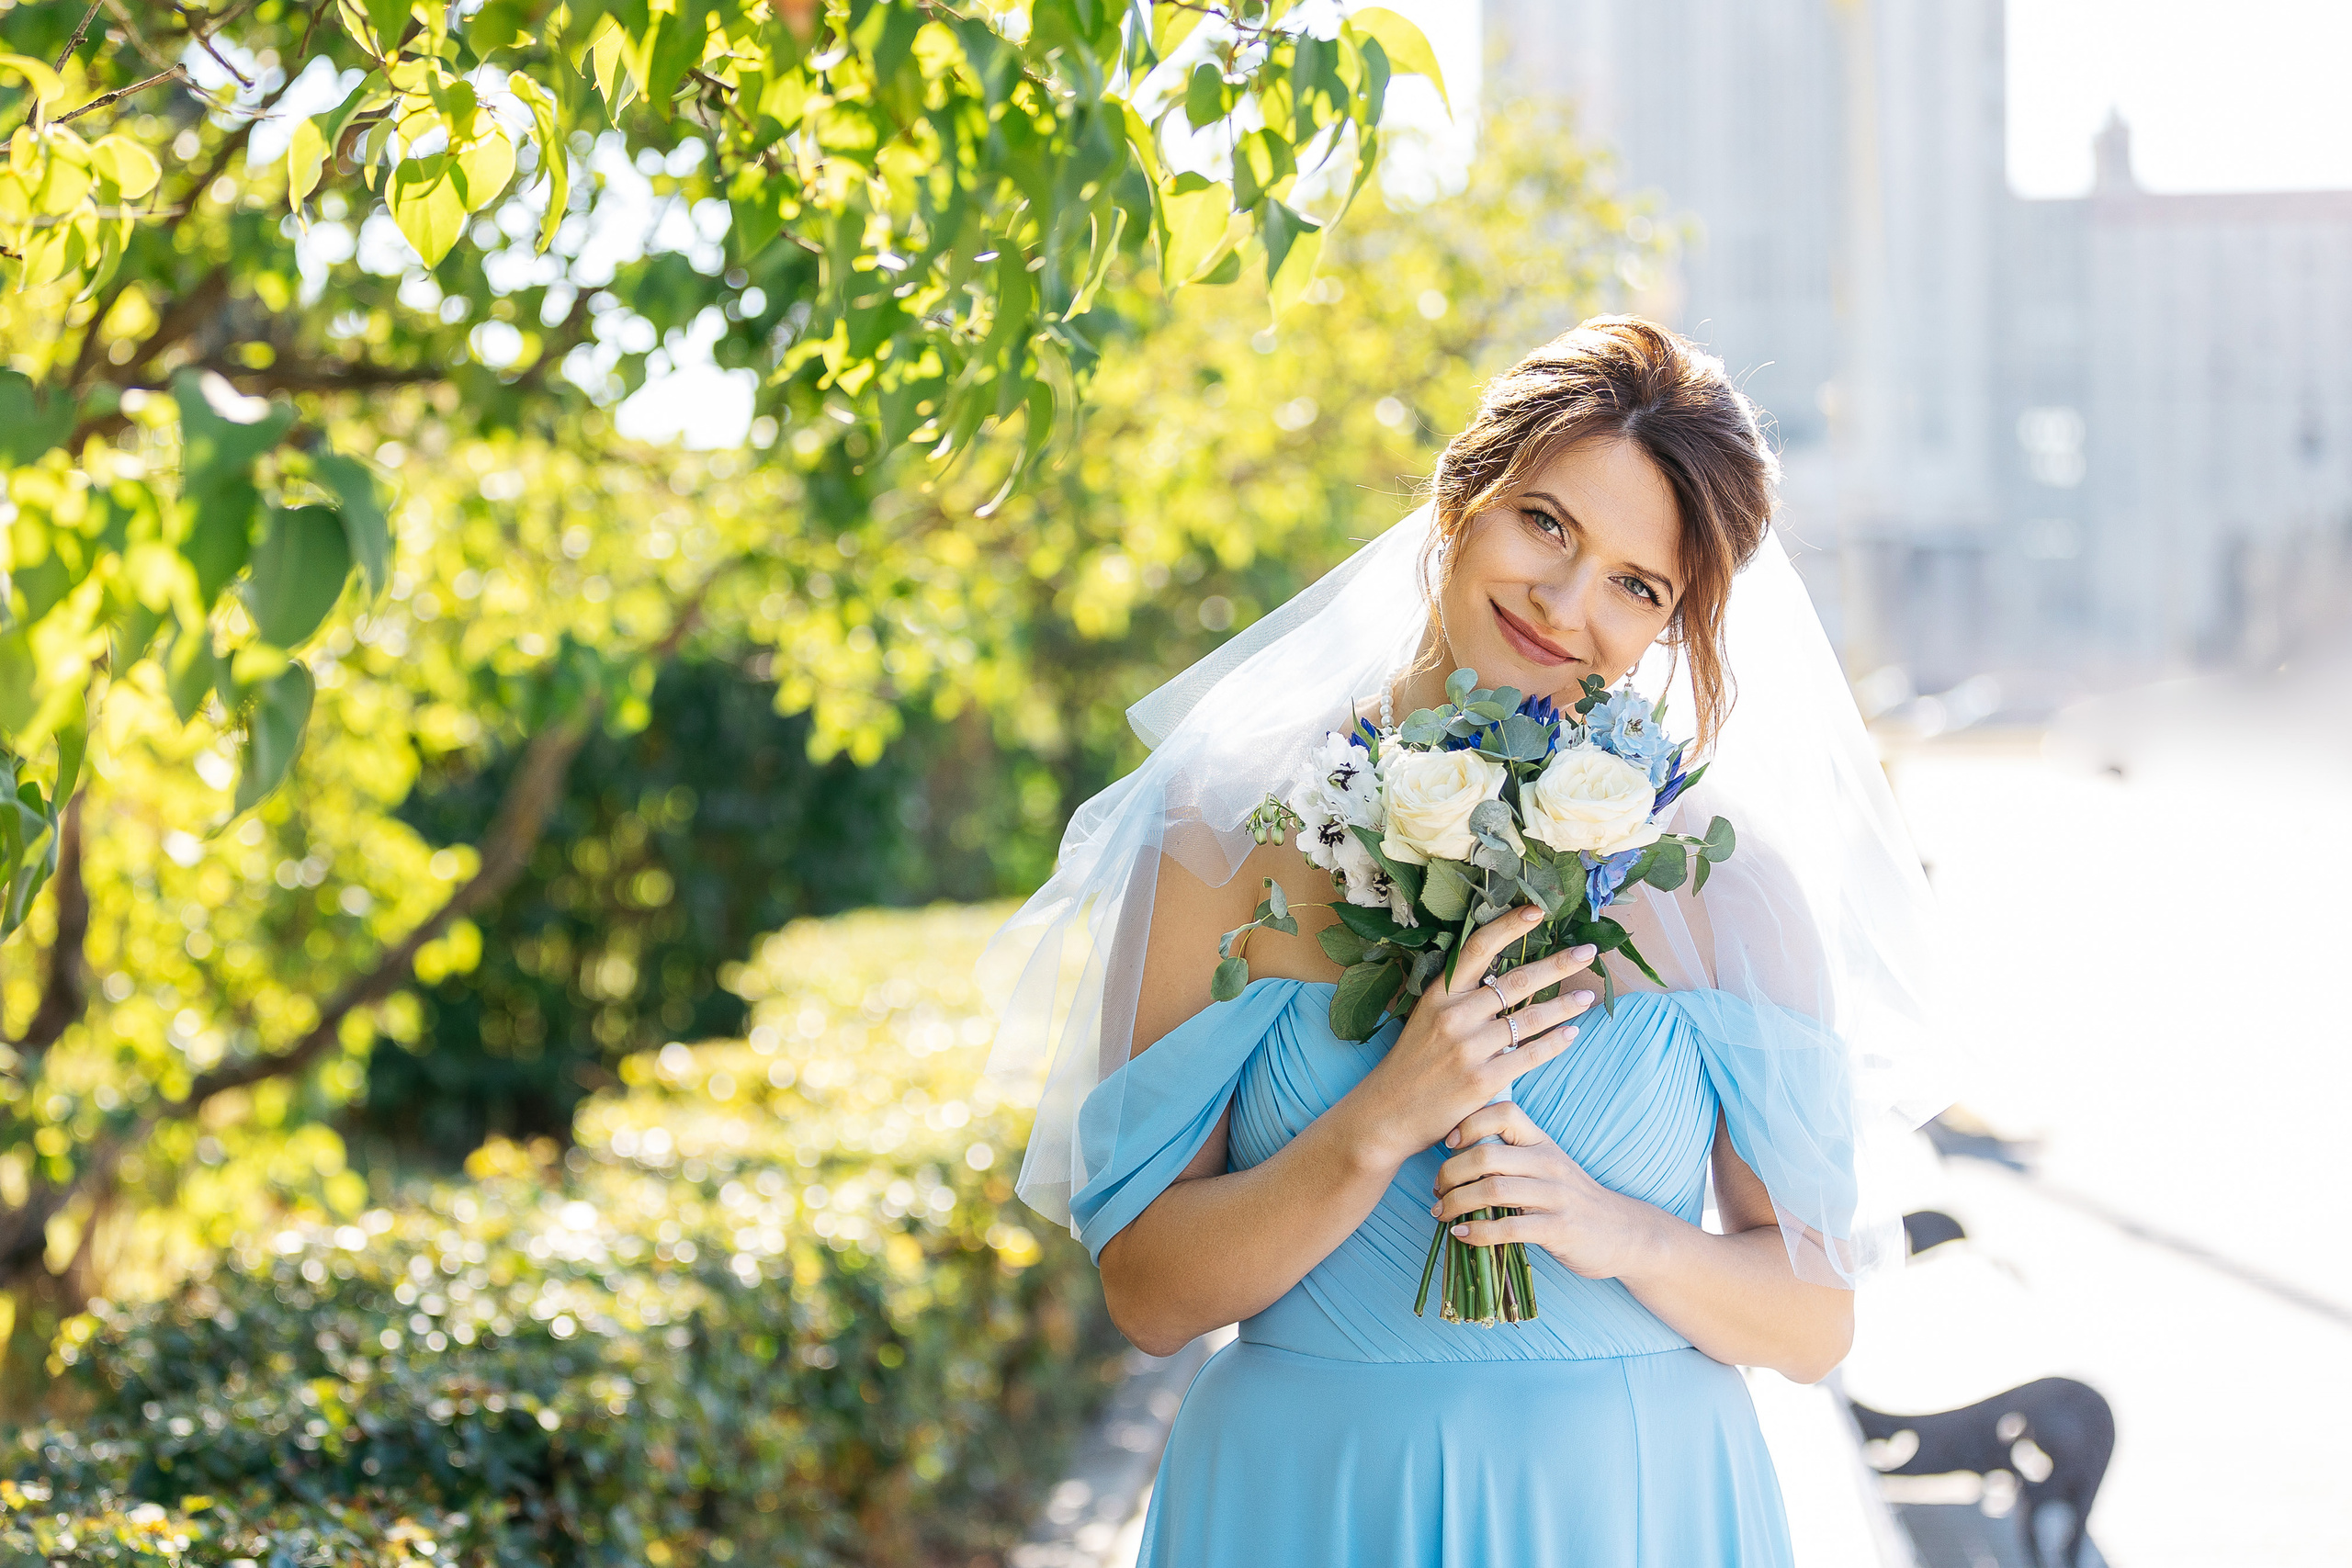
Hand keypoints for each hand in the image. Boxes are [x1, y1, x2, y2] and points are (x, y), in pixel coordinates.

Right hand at [1338, 904, 1597, 1169]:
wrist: (1388, 1114)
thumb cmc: (1412, 1064)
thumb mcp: (1425, 1018)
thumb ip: (1460, 999)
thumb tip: (1506, 978)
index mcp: (1439, 995)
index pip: (1477, 948)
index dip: (1509, 926)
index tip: (1539, 911)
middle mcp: (1453, 1016)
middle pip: (1516, 981)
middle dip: (1558, 963)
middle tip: (1588, 951)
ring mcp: (1469, 1049)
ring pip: (1530, 1018)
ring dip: (1565, 1005)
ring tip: (1588, 996)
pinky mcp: (1483, 1080)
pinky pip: (1530, 1055)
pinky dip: (1555, 1043)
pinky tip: (1572, 1033)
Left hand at [1430, 1101, 1658, 1281]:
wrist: (1623, 1232)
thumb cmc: (1571, 1198)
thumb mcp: (1546, 1165)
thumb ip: (1511, 1155)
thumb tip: (1456, 1155)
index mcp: (1542, 1142)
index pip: (1504, 1113)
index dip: (1469, 1123)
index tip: (1448, 1144)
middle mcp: (1548, 1163)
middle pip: (1487, 1155)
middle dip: (1451, 1172)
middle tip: (1437, 1189)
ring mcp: (1555, 1196)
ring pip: (1493, 1189)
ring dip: (1457, 1203)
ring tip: (1441, 1213)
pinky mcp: (1558, 1229)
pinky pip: (1509, 1228)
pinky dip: (1477, 1233)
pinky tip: (1461, 1235)